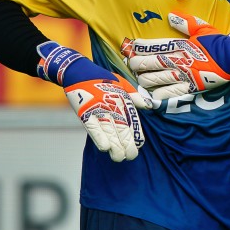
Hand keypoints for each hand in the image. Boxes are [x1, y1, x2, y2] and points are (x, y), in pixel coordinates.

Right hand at [37, 41, 152, 161]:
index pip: (132, 121)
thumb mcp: (122, 84)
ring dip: (115, 146)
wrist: (79, 72)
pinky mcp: (84, 113)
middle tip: (131, 156)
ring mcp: (98, 110)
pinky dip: (99, 138)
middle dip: (127, 145)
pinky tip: (106, 148)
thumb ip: (135, 96)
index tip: (139, 144)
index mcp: (122, 100)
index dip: (136, 134)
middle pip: (122, 129)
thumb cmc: (102, 79)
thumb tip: (150, 105)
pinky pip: (93, 128)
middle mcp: (112, 106)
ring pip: (109, 132)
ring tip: (119, 157)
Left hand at [120, 12, 229, 99]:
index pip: (155, 45)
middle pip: (151, 63)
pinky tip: (150, 94)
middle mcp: (179, 60)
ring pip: (156, 78)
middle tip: (130, 63)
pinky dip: (157, 94)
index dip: (140, 47)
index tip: (130, 46)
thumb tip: (170, 16)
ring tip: (138, 77)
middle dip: (137, 63)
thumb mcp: (203, 28)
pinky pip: (169, 93)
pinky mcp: (190, 88)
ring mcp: (184, 75)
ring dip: (144, 78)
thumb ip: (185, 22)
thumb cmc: (219, 42)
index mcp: (181, 45)